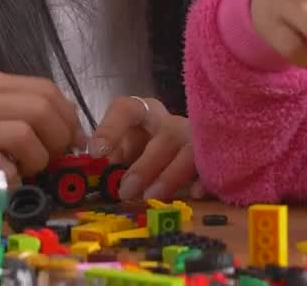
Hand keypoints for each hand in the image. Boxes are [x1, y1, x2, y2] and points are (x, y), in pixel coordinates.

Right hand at [0, 69, 85, 185]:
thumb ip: (17, 112)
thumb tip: (72, 132)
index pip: (45, 88)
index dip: (69, 116)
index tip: (73, 139)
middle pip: (40, 109)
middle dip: (58, 138)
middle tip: (53, 159)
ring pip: (25, 135)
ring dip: (36, 160)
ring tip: (24, 170)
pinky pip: (2, 166)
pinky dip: (11, 179)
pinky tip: (0, 181)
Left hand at [88, 96, 202, 201]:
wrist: (178, 155)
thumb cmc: (143, 151)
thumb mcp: (122, 153)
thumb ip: (110, 161)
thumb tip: (93, 175)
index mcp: (144, 114)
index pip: (127, 110)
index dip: (111, 129)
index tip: (96, 153)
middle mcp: (171, 124)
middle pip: (165, 135)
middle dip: (145, 165)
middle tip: (125, 190)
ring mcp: (195, 140)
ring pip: (190, 151)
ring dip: (170, 175)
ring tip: (152, 196)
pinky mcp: (212, 159)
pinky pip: (212, 167)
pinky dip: (204, 179)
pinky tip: (194, 193)